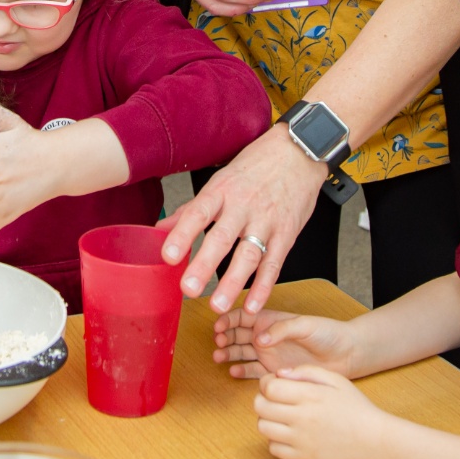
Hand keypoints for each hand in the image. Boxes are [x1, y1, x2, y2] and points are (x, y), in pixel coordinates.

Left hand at [159, 124, 325, 315]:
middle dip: (205, 265)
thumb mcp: (221, 180)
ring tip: (216, 305)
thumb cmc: (256, 166)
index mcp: (221, 191)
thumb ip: (192, 209)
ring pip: (249, 255)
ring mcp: (267, 221)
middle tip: (188, 288)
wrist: (299, 153)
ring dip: (233, 283)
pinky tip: (251, 305)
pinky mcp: (287, 234)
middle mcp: (243, 206)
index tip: (168, 256)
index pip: (198, 213)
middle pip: (222, 238)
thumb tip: (160, 229)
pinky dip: (264, 287)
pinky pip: (275, 264)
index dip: (182, 235)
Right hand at [214, 308, 357, 379]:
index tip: (218, 325)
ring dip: (228, 353)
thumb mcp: (305, 325)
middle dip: (224, 336)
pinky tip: (233, 371)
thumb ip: (281, 329)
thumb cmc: (328, 333)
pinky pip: (253, 371)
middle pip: (237, 334)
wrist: (346, 355)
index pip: (243, 315)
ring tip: (219, 357)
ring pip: (241, 352)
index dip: (228, 319)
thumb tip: (259, 339)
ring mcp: (269, 354)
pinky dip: (241, 371)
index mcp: (271, 319)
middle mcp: (266, 336)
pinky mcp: (274, 371)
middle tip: (218, 342)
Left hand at [254, 366, 386, 458]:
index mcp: (310, 395)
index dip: (266, 382)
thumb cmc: (356, 406)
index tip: (275, 384)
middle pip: (260, 406)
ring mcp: (301, 440)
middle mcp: (302, 418)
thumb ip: (306, 371)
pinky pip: (273, 449)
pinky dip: (276, 440)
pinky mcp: (304, 457)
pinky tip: (289, 433)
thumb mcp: (336, 379)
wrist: (374, 440)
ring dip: (268, 419)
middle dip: (264, 399)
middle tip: (276, 399)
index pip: (268, 387)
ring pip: (263, 428)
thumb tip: (280, 373)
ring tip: (282, 416)